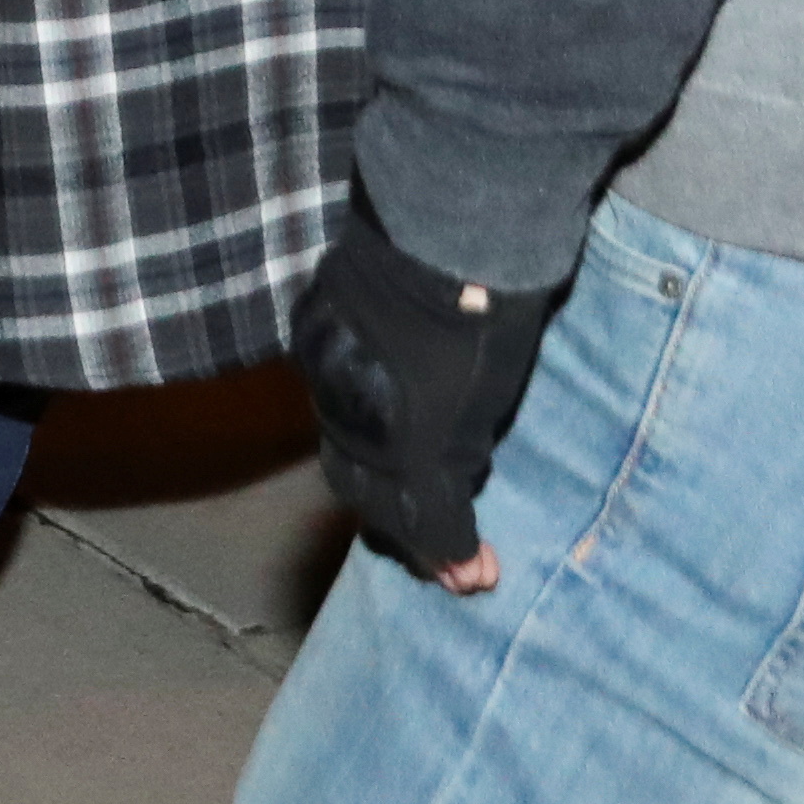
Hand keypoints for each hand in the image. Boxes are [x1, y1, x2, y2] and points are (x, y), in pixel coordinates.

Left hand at [296, 198, 561, 593]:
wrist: (455, 227)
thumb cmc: (451, 232)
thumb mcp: (421, 279)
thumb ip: (421, 314)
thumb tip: (461, 310)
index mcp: (327, 337)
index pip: (344, 416)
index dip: (374, 462)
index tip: (405, 492)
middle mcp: (334, 382)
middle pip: (354, 471)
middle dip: (395, 518)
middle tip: (438, 558)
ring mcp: (370, 419)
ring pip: (387, 501)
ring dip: (429, 544)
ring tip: (469, 577)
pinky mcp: (415, 447)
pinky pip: (427, 512)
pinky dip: (450, 545)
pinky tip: (476, 568)